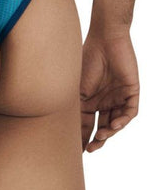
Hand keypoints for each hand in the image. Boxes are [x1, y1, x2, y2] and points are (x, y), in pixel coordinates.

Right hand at [80, 30, 139, 151]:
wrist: (105, 39)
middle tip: (91, 149)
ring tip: (101, 136)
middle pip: (102, 127)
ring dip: (110, 132)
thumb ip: (73, 106)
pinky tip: (114, 124)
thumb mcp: (76, 86)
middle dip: (97, 140)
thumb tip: (59, 126)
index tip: (76, 150)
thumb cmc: (86, 58)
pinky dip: (122, 120)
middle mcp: (104, 101)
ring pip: (116, 122)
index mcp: (89, 100)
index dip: (82, 137)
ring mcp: (118, 97)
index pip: (86, 124)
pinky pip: (129, 111)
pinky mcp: (131, 92)